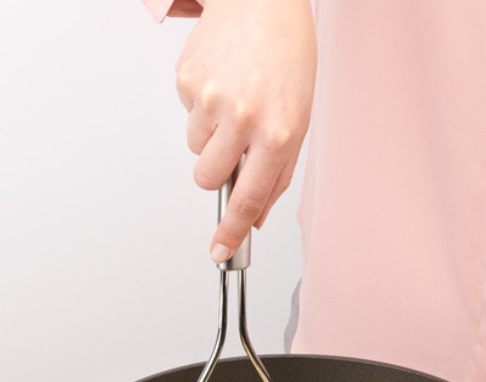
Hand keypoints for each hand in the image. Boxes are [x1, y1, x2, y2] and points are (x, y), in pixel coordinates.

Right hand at [174, 0, 316, 260]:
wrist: (262, 2)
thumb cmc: (286, 61)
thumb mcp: (298, 121)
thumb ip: (277, 175)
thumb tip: (255, 216)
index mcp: (278, 132)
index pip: (249, 199)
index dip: (232, 232)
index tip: (220, 252)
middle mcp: (244, 117)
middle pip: (208, 179)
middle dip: (216, 170)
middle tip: (234, 142)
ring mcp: (212, 98)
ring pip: (195, 149)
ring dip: (210, 135)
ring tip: (234, 101)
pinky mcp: (187, 80)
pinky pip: (187, 115)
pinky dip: (201, 106)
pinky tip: (222, 81)